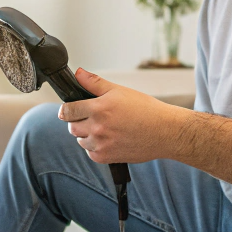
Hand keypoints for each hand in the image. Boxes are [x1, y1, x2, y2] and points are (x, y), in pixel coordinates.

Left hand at [57, 69, 178, 163]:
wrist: (164, 132)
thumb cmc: (145, 110)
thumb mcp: (119, 90)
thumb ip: (95, 83)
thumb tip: (78, 73)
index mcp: (98, 109)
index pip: (67, 111)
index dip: (67, 109)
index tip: (70, 109)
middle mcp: (97, 128)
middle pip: (71, 127)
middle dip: (77, 121)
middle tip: (92, 117)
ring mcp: (101, 144)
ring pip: (80, 140)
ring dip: (86, 134)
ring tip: (104, 128)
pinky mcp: (106, 157)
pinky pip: (90, 153)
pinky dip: (95, 147)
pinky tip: (109, 139)